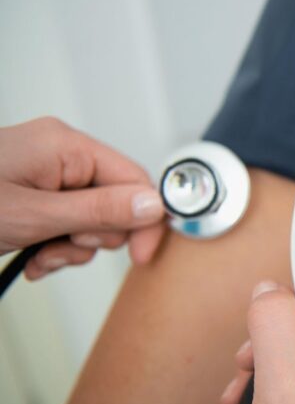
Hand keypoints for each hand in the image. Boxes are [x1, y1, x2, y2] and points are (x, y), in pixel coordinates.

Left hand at [0, 117, 165, 278]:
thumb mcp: (32, 215)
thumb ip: (98, 210)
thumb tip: (153, 205)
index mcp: (65, 147)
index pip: (133, 180)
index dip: (144, 220)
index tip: (140, 254)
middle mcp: (61, 155)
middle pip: (115, 202)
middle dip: (93, 237)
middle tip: (59, 247)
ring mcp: (47, 174)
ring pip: (92, 219)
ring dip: (70, 248)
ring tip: (39, 257)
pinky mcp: (36, 193)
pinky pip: (68, 222)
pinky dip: (54, 247)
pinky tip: (32, 257)